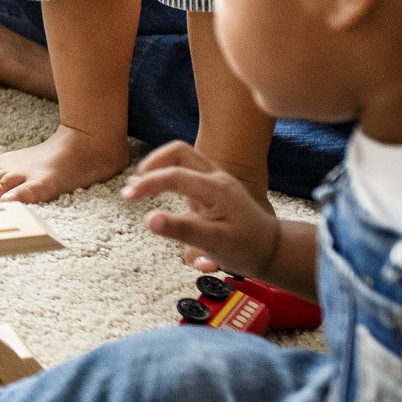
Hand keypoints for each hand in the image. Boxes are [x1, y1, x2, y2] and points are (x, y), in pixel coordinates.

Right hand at [121, 142, 286, 275]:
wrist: (274, 250)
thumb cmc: (247, 248)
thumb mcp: (214, 243)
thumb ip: (181, 229)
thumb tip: (149, 220)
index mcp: (216, 189)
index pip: (173, 175)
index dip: (147, 183)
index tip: (127, 197)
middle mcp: (216, 177)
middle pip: (178, 151)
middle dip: (152, 163)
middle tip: (135, 185)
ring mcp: (216, 179)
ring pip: (183, 156)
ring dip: (159, 166)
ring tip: (141, 186)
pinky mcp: (214, 186)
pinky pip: (187, 168)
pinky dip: (168, 173)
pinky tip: (160, 189)